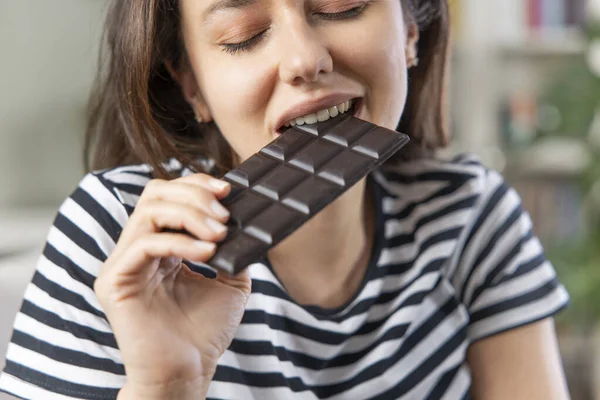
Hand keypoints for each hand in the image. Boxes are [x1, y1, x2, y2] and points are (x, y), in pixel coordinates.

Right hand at [94, 174, 250, 397]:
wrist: (189, 371)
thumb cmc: (205, 331)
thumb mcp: (231, 281)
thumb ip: (234, 249)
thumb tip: (248, 220)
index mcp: (161, 246)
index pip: (169, 196)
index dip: (196, 185)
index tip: (228, 189)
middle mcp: (138, 249)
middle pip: (155, 193)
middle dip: (195, 196)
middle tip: (224, 215)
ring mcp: (123, 263)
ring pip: (149, 211)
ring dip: (191, 215)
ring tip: (220, 234)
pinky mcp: (114, 280)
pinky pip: (144, 243)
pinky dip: (180, 242)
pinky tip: (208, 252)